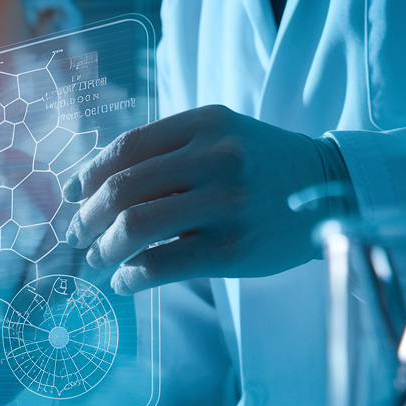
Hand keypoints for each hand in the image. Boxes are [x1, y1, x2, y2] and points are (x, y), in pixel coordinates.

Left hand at [62, 105, 347, 293]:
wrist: (334, 191)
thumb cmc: (260, 167)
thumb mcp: (219, 137)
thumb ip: (162, 153)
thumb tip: (82, 189)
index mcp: (205, 124)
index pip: (124, 149)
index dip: (86, 177)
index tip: (72, 198)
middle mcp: (215, 158)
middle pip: (121, 189)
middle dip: (87, 219)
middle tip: (78, 237)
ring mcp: (226, 203)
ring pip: (136, 226)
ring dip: (104, 250)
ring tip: (100, 261)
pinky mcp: (235, 248)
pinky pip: (162, 265)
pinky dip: (132, 277)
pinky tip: (127, 282)